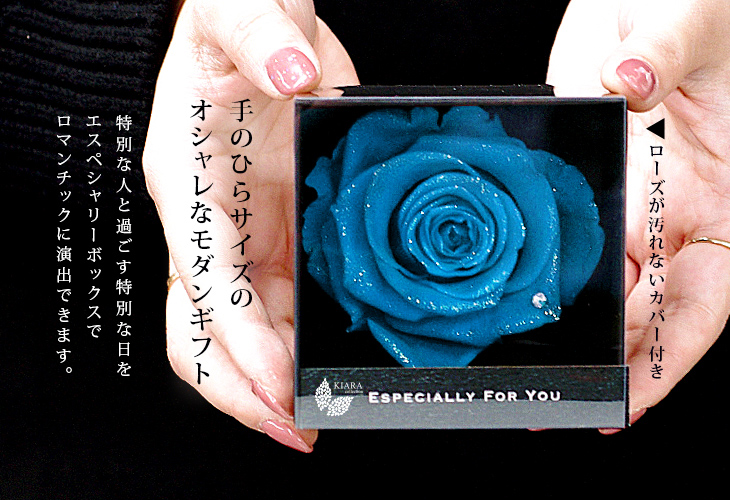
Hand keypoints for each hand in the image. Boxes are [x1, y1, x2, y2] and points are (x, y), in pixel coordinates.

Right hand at [143, 0, 357, 451]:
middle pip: (207, 332)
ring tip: (322, 410)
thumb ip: (261, 33)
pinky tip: (331, 359)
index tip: (282, 386)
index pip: (203, 283)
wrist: (256, 24)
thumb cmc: (230, 21)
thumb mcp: (237, 11)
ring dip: (278, 379)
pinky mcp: (278, 233)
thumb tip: (295, 69)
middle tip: (300, 429)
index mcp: (187, 184)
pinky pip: (280, 306)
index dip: (240, 343)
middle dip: (246, 390)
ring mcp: (244, 234)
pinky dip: (300, 343)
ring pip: (247, 331)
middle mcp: (210, 223)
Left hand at [547, 0, 729, 428]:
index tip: (632, 397)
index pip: (703, 295)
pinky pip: (571, 237)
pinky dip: (551, 269)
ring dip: (578, 323)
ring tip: (536, 362)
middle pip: (649, 305)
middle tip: (563, 395)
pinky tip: (524, 294)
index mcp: (721, 190)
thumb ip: (659, 58)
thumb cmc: (697, 6)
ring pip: (606, 281)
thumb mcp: (690, 25)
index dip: (671, 354)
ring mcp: (629, 197)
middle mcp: (675, 206)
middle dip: (613, 357)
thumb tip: (627, 86)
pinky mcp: (589, 180)